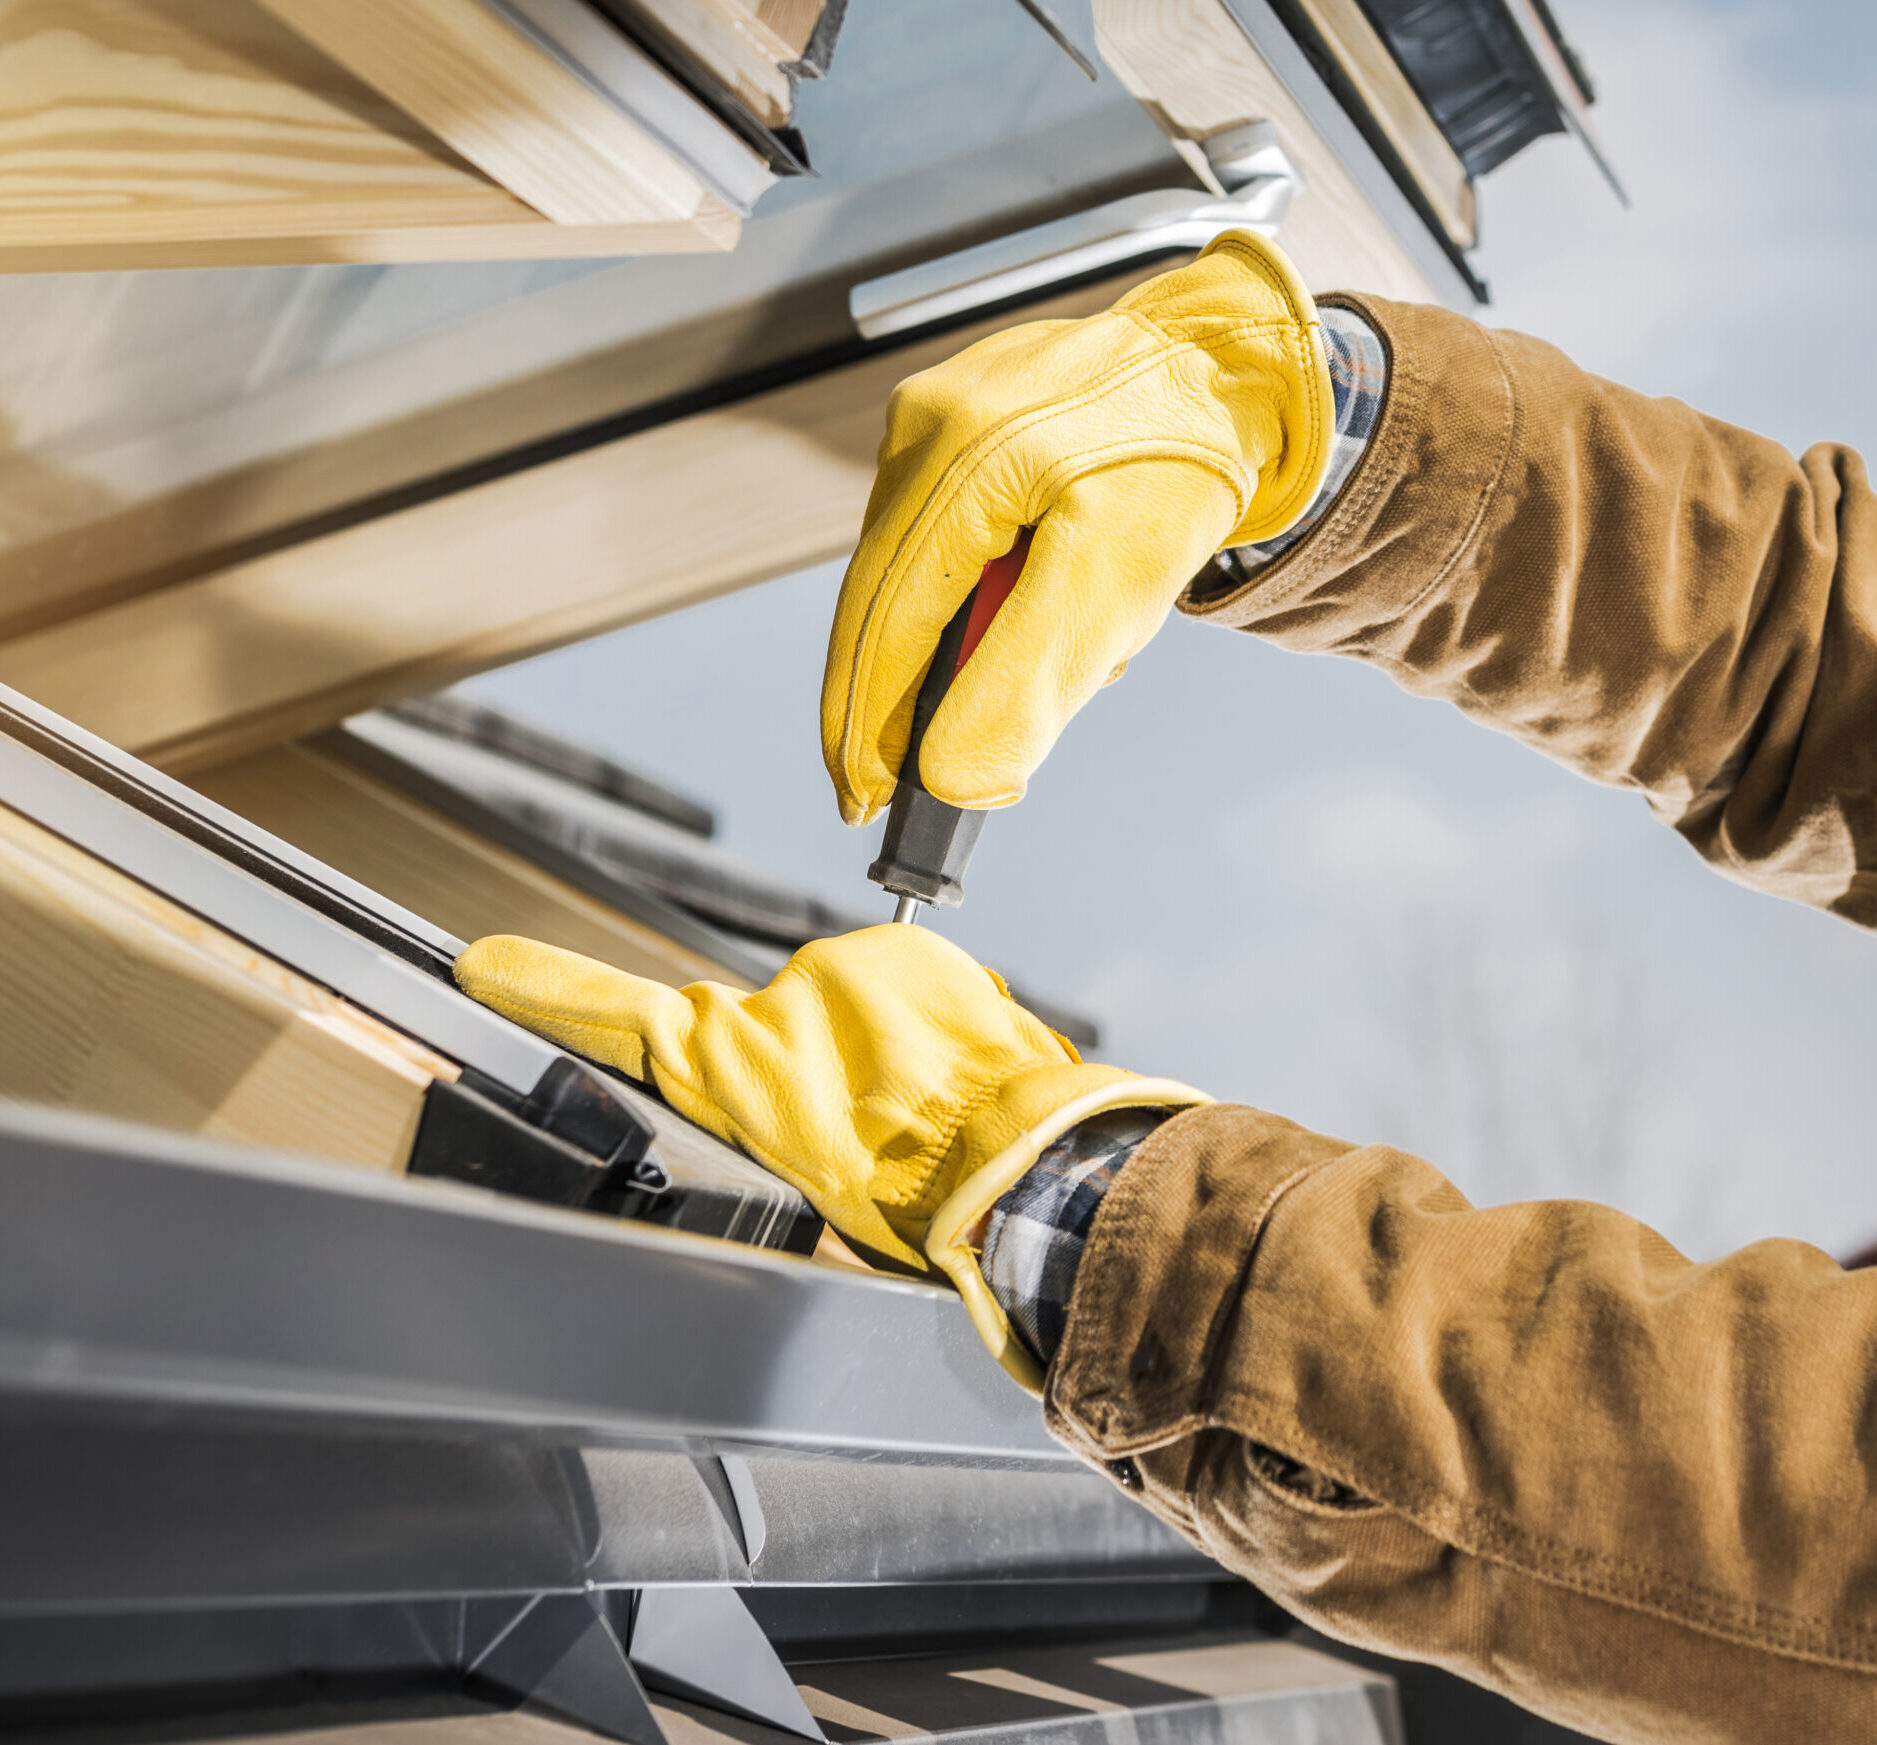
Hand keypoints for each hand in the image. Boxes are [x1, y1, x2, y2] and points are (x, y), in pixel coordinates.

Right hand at [456, 925, 1205, 1388]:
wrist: (1028, 1161)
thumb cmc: (918, 1202)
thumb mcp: (807, 1185)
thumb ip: (768, 1127)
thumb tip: (783, 1116)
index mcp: (741, 1070)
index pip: (625, 1018)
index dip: (549, 991)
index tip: (481, 963)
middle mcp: (784, 999)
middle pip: (772, 1027)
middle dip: (810, 1071)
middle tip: (868, 1131)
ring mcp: (851, 966)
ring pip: (841, 1005)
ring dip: (871, 1047)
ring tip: (922, 1109)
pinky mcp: (912, 948)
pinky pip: (897, 984)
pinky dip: (916, 1023)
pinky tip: (949, 1074)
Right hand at [821, 230, 1331, 825]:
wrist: (1225, 367)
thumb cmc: (1182, 469)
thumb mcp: (1117, 585)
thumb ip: (1025, 680)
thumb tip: (950, 776)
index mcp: (961, 458)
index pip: (882, 621)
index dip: (865, 724)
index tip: (864, 802)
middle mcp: (927, 424)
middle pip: (883, 601)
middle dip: (907, 696)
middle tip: (918, 773)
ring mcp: (932, 416)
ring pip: (912, 574)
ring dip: (958, 639)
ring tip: (1040, 644)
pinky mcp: (950, 420)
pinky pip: (938, 534)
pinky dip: (978, 590)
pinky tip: (1037, 592)